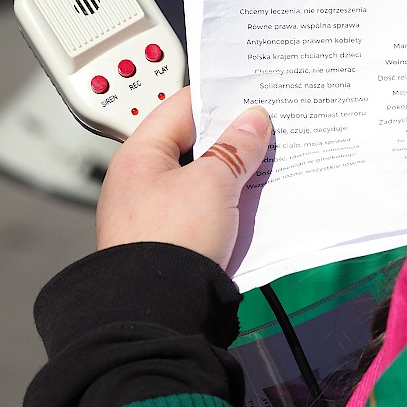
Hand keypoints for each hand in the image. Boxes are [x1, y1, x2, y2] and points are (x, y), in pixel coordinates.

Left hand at [95, 87, 271, 268]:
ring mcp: (153, 216)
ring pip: (201, 182)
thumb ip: (235, 148)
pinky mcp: (170, 245)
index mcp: (138, 157)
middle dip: (230, 140)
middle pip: (192, 146)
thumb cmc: (171, 242)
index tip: (252, 94)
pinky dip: (227, 207)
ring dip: (232, 176)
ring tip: (267, 166)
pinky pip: (204, 214)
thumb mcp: (212, 183)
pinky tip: (252, 206)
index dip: (219, 98)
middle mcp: (140, 184)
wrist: (157, 312)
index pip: (180, 108)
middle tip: (268, 131)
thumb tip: (253, 120)